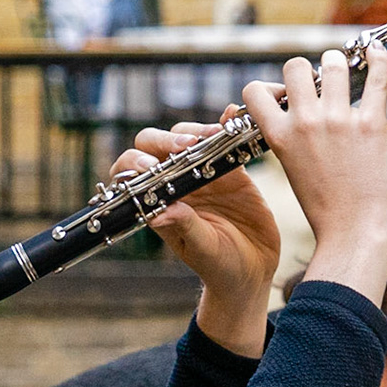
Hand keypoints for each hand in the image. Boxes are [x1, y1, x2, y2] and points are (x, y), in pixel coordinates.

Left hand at [110, 111, 279, 356]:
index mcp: (160, 203)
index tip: (151, 167)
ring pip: (188, 136)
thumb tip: (157, 212)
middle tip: (187, 145)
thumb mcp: (202, 250)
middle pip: (155, 145)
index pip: (132, 174)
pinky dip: (226, 123)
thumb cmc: (221, 266)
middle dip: (166, 139)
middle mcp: (176, 184)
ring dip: (196, 130)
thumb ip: (183, 227)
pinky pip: (223, 140)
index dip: (135, 164)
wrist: (254, 269)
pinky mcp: (230, 169)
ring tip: (214, 135)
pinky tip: (231, 117)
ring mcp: (202, 173)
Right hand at [245, 43, 386, 306]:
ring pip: (332, 63)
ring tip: (347, 75)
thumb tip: (298, 118)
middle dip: (307, 72)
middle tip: (321, 87)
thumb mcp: (295, 172)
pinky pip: (376, 75)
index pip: (255, 91)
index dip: (269, 88)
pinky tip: (377, 53)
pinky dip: (377, 58)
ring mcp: (339, 121)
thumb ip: (293, 142)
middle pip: (295, 67)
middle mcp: (306, 123)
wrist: (356, 234)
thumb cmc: (328, 212)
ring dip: (339, 65)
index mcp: (280, 138)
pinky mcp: (371, 124)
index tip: (285, 97)